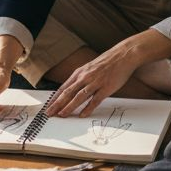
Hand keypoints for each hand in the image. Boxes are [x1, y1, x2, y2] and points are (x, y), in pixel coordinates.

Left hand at [47, 30, 170, 117]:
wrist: (123, 55)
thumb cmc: (106, 62)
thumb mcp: (89, 68)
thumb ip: (81, 78)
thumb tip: (72, 89)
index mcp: (79, 72)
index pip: (63, 87)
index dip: (55, 98)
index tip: (48, 106)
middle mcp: (85, 77)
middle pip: (68, 93)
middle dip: (57, 104)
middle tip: (49, 113)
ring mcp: (95, 82)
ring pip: (79, 97)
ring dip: (69, 107)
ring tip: (62, 115)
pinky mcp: (106, 87)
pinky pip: (95, 100)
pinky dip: (88, 108)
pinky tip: (82, 114)